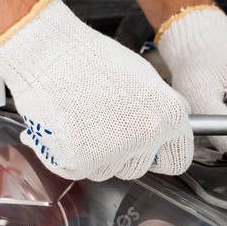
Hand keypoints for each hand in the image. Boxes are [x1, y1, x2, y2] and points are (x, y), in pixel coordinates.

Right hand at [0, 0, 193, 180]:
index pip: (177, 160)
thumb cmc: (92, 60)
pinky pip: (83, 170)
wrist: (50, 55)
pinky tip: (70, 128)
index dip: (160, 155)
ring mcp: (116, 153)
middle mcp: (147, 138)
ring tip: (84, 120)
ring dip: (98, 155)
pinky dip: (74, 156)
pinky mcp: (83, 163)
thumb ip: (161, 109)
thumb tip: (168, 129)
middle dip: (125, 154)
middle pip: (139, 168)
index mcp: (169, 117)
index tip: (148, 152)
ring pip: (110, 171)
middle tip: (104, 126)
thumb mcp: (145, 77)